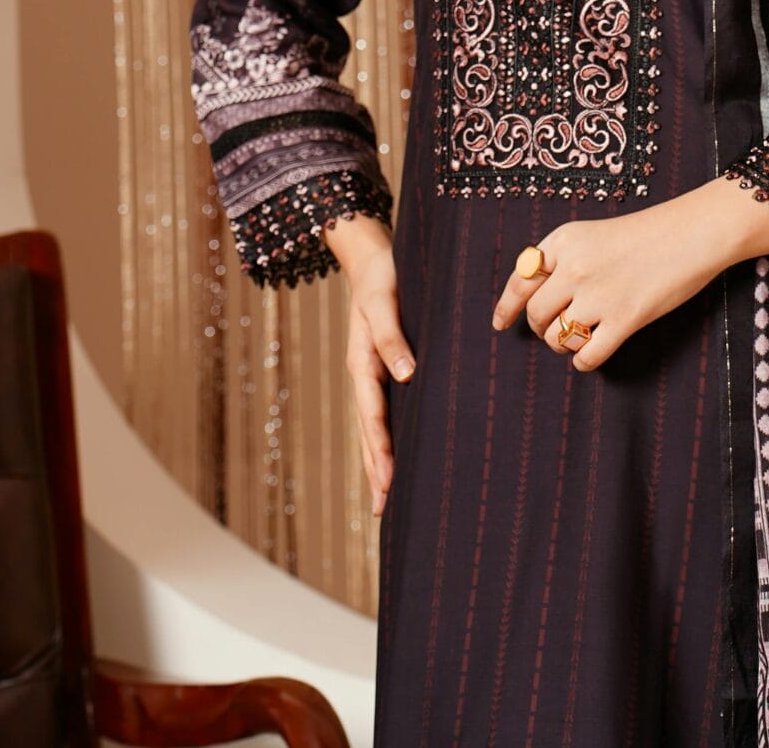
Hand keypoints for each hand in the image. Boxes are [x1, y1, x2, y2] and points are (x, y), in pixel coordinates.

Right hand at [327, 214, 412, 515]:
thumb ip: (392, 338)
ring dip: (379, 463)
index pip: (373, 417)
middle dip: (375, 471)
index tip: (388, 482)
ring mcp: (371, 376)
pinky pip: (384, 413)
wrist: (371, 257)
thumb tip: (406, 375)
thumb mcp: (384, 304)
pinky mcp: (382, 370)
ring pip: (373, 428)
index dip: (381, 450)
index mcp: (362, 363)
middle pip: (368, 433)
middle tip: (383, 510)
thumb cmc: (381, 279)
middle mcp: (364, 375)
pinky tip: (398, 456)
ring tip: (385, 499)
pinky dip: (387, 439)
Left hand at [486, 205, 727, 372]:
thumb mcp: (592, 235)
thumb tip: (536, 296)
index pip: (520, 280)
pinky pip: (587, 355)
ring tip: (579, 337)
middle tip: (554, 330)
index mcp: (563, 242)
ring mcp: (598, 295)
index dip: (506, 307)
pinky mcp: (624, 319)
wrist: (692, 234)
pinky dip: (584, 360)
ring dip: (563, 344)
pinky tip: (592, 353)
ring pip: (556, 337)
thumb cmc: (646, 234)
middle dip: (540, 327)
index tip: (500, 324)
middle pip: (536, 313)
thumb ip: (563, 260)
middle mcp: (574, 268)